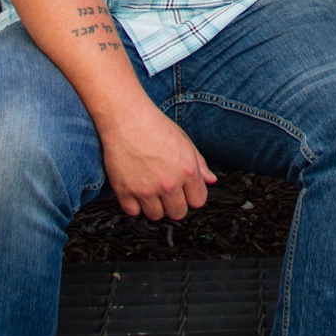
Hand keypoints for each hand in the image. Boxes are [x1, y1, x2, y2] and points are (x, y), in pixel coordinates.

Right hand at [99, 102, 216, 220]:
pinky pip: (133, 212)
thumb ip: (200, 164)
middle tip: (168, 193)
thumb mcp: (185, 142)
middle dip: (175, 205)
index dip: (192, 197)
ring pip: (156, 216)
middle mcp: (168, 183)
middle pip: (178, 213)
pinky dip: (134, 205)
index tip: (186, 192)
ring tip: (152, 191)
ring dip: (155, 206)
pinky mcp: (124, 191)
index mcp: (187, 171)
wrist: (127, 120)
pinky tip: (136, 191)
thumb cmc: (156, 127)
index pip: (198, 201)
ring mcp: (146, 189)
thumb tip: (211, 180)